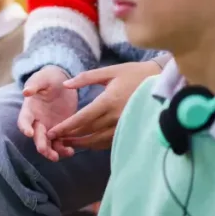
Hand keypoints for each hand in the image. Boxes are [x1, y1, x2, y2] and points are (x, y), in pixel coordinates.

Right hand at [17, 66, 77, 161]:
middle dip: (41, 145)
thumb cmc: (48, 78)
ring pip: (48, 144)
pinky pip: (61, 143)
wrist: (61, 82)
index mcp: (30, 110)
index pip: (24, 120)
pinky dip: (64, 148)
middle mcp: (37, 122)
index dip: (25, 127)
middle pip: (37, 137)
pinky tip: (71, 151)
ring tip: (61, 155)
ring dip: (53, 151)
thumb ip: (35, 84)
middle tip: (46, 151)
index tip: (29, 133)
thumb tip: (26, 91)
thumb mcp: (43, 78)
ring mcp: (49, 127)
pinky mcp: (61, 130)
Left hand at [46, 60, 162, 150]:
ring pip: (98, 140)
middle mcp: (115, 117)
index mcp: (108, 101)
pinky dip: (96, 144)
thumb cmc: (134, 74)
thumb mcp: (110, 71)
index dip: (66, 127)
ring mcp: (124, 126)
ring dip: (81, 143)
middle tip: (54, 139)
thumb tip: (66, 85)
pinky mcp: (130, 130)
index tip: (52, 132)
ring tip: (67, 143)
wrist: (162, 82)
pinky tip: (87, 142)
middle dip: (70, 136)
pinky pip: (109, 141)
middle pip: (87, 131)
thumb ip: (86, 78)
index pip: (82, 118)